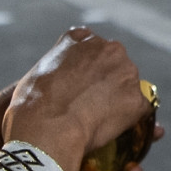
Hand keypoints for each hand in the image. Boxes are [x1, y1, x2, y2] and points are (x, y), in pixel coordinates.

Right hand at [0, 28, 155, 170]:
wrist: (46, 128)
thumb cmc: (30, 107)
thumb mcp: (34, 75)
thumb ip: (53, 70)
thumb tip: (55, 84)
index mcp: (79, 38)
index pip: (89, 45)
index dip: (86, 66)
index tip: (80, 83)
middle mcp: (107, 48)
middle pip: (114, 63)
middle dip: (107, 81)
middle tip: (91, 105)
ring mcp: (126, 72)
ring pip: (129, 85)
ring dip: (120, 100)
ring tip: (101, 121)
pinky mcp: (137, 99)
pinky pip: (140, 110)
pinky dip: (131, 120)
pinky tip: (115, 132)